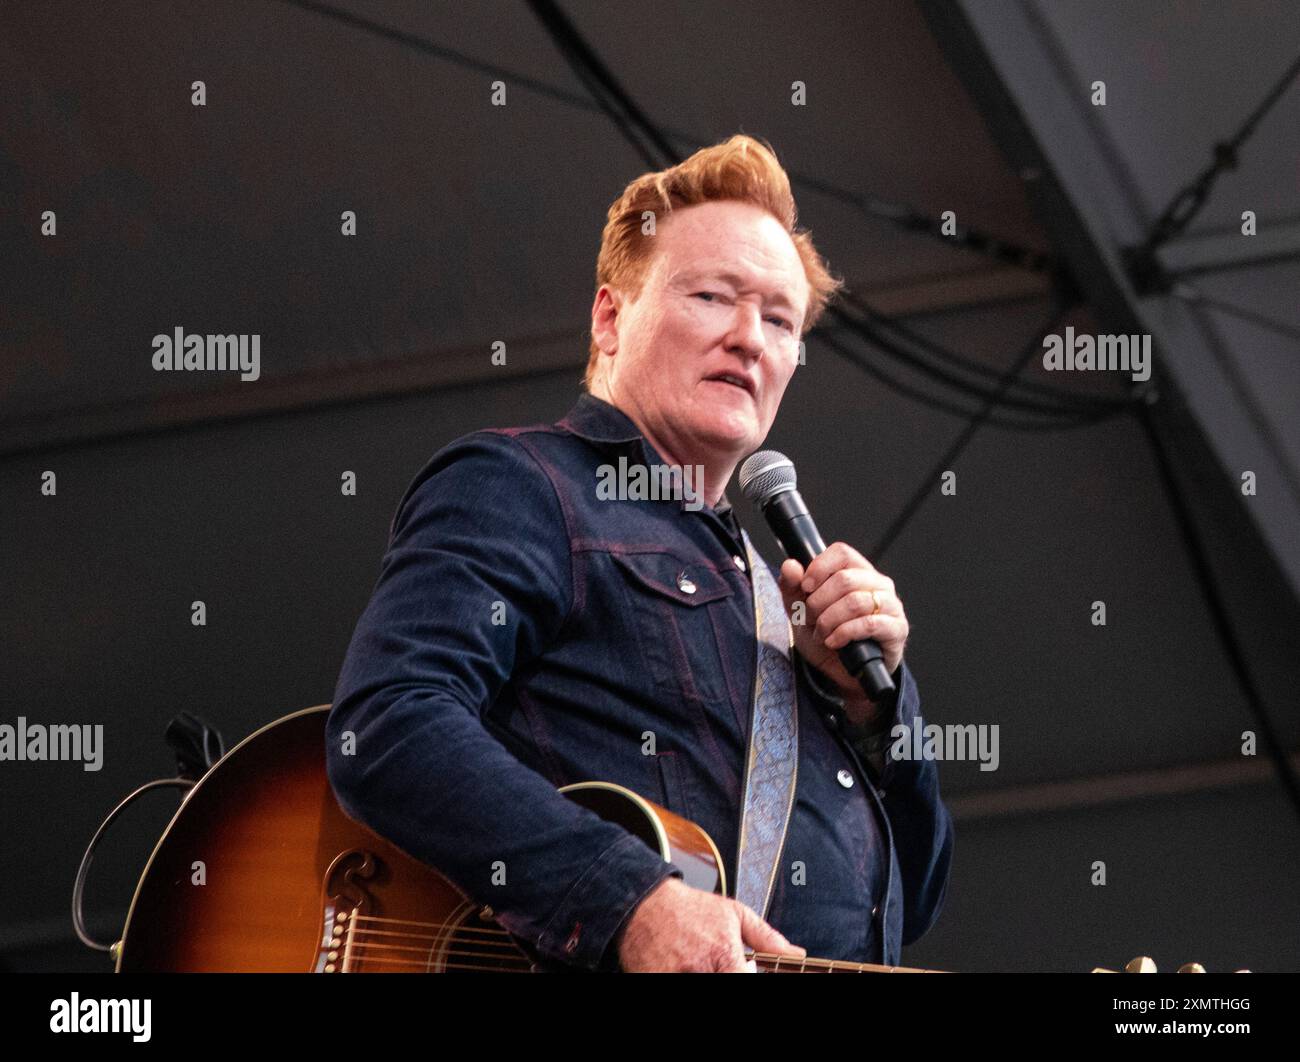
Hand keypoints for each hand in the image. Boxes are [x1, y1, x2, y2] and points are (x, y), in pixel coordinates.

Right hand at [616, 876, 805, 971]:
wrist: (644, 904)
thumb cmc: (691, 909)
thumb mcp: (734, 914)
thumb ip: (767, 938)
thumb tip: (796, 953)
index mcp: (724, 954)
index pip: (744, 980)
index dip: (747, 979)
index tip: (744, 973)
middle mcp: (699, 970)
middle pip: (723, 983)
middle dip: (722, 975)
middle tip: (717, 966)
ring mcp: (675, 977)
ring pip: (699, 986)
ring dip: (702, 976)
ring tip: (697, 963)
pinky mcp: (654, 980)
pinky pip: (673, 985)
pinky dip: (680, 976)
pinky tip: (682, 967)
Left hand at [777, 542, 908, 724]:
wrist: (842, 674)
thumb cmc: (825, 637)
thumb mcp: (800, 612)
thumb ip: (792, 588)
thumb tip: (790, 565)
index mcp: (857, 571)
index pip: (842, 553)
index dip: (819, 567)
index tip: (805, 587)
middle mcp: (878, 584)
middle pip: (845, 579)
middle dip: (819, 602)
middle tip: (811, 619)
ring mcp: (891, 606)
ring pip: (856, 601)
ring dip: (829, 620)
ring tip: (821, 632)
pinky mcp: (896, 629)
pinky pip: (869, 624)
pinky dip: (844, 633)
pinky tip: (834, 642)